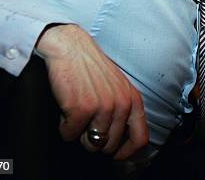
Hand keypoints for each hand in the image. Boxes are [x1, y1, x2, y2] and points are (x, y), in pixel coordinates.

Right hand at [36, 24, 148, 158]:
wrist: (71, 47)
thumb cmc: (92, 67)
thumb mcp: (118, 87)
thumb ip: (124, 109)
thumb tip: (121, 140)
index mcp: (133, 100)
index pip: (140, 138)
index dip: (127, 153)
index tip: (115, 156)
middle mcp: (121, 104)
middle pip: (109, 145)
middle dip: (95, 140)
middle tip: (86, 124)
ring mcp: (102, 107)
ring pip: (90, 143)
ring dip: (79, 134)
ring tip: (76, 115)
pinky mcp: (81, 109)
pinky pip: (70, 135)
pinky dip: (64, 126)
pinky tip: (66, 109)